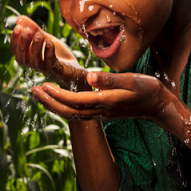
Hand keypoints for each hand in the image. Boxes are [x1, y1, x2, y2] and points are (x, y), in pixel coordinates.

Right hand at [11, 16, 89, 90]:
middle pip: (22, 58)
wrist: (74, 68)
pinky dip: (49, 53)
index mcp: (28, 57)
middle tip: (27, 31)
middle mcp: (34, 65)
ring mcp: (45, 69)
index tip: (18, 27)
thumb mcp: (44, 38)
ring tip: (39, 34)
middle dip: (23, 44)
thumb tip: (19, 19)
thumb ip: (32, 29)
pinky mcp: (57, 71)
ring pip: (35, 62)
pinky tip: (49, 42)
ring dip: (36, 47)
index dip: (15, 40)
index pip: (15, 51)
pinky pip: (51, 63)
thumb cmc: (57, 53)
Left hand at [31, 71, 182, 127]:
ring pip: (71, 114)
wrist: (158, 105)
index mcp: (104, 101)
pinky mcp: (101, 113)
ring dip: (53, 105)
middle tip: (33, 91)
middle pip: (68, 111)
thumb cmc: (146, 88)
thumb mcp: (130, 79)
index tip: (43, 85)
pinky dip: (63, 107)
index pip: (75, 100)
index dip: (57, 95)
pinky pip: (78, 114)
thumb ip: (109, 79)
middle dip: (49, 102)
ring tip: (39, 94)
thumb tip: (88, 76)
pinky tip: (56, 99)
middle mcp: (99, 111)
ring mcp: (100, 114)